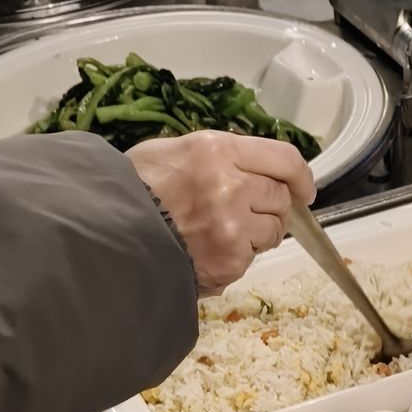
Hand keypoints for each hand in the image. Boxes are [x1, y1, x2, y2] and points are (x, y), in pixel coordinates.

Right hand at [128, 130, 314, 296]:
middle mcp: (232, 186)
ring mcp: (233, 227)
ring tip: (221, 232)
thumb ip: (219, 157)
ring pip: (272, 231)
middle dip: (269, 206)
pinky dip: (236, 257)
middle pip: (280, 198)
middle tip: (242, 212)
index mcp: (217, 150)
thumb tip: (252, 169)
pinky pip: (250, 258)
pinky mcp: (230, 261)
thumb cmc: (133, 189)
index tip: (304, 189)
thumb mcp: (173, 151)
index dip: (301, 176)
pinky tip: (208, 250)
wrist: (107, 235)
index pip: (284, 158)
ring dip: (256, 234)